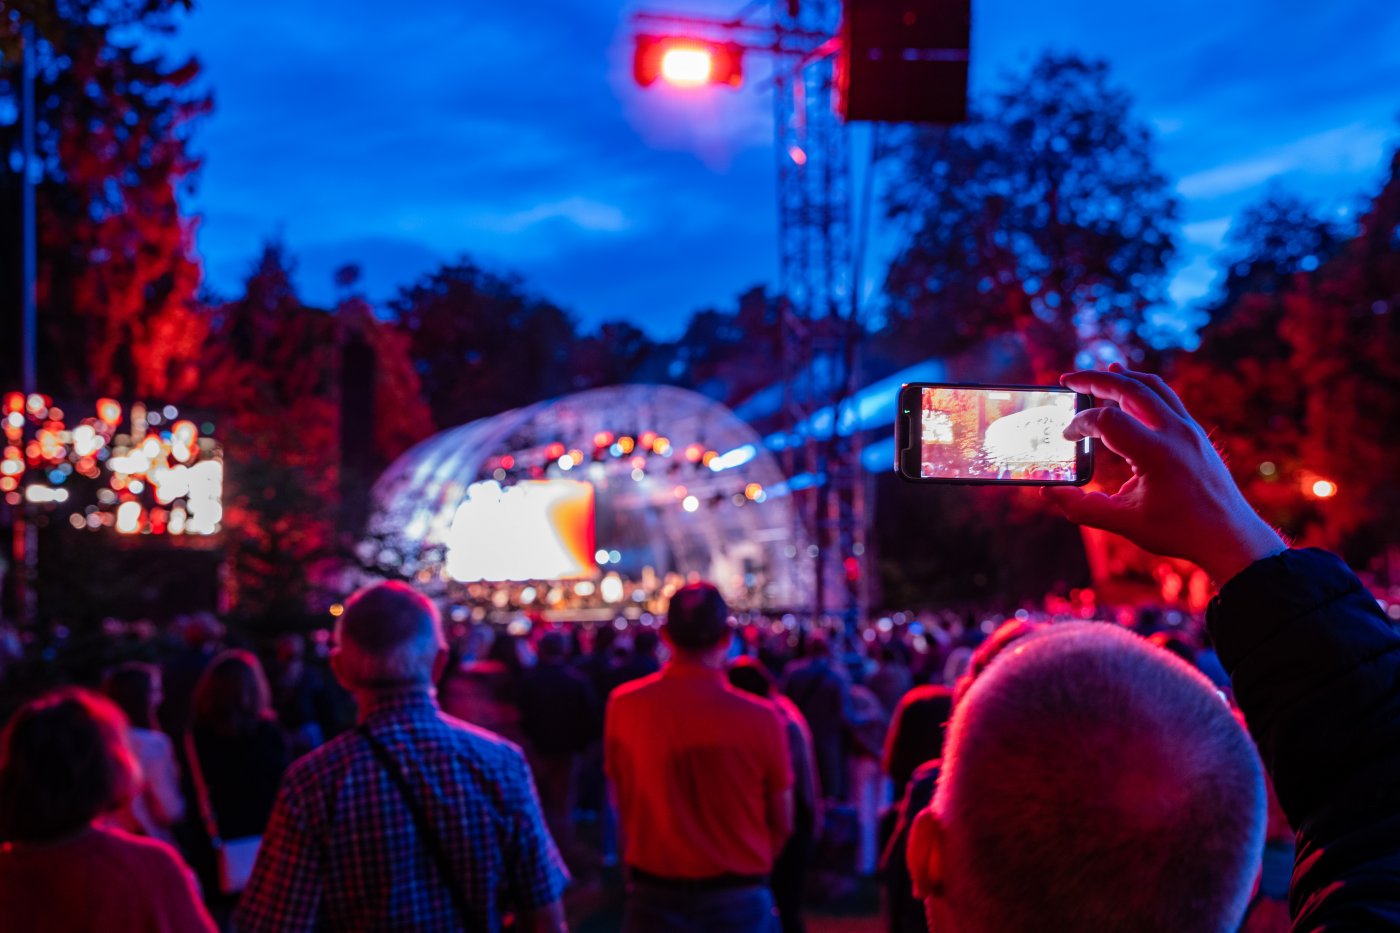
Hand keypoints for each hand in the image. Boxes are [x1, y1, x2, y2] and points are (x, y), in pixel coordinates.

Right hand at [1040, 364, 1284, 583]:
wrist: (1229, 536)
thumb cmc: (1178, 532)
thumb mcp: (1124, 522)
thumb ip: (1081, 507)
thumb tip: (1048, 492)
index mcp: (1156, 454)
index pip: (1108, 420)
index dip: (1080, 424)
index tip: (1067, 437)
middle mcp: (1175, 433)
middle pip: (1129, 388)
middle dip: (1094, 380)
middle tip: (1068, 380)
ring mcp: (1189, 429)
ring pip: (1152, 387)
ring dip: (1122, 378)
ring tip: (1100, 374)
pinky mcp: (1195, 433)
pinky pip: (1167, 398)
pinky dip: (1143, 389)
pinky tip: (1129, 393)